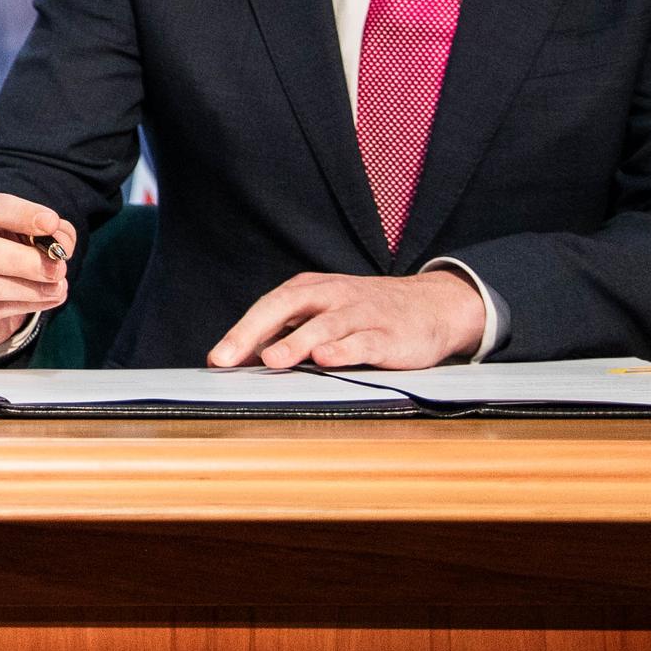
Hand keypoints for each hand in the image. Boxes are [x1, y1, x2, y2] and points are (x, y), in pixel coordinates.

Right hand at [0, 191, 74, 351]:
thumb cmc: (1, 252)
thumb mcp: (25, 233)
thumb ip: (47, 233)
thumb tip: (61, 244)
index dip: (19, 215)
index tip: (50, 223)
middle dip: (20, 260)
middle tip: (57, 267)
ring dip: (23, 288)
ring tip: (56, 287)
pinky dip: (21, 305)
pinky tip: (46, 299)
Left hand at [207, 269, 488, 371]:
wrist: (433, 305)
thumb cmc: (368, 313)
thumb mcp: (324, 314)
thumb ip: (287, 333)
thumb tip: (242, 358)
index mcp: (311, 290)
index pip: (268, 306)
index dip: (241, 331)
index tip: (217, 358)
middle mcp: (332, 297)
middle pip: (286, 306)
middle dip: (253, 332)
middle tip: (227, 357)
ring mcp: (361, 314)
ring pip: (324, 325)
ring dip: (296, 342)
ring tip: (272, 359)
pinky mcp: (389, 334)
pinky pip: (364, 341)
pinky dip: (344, 349)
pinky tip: (327, 359)